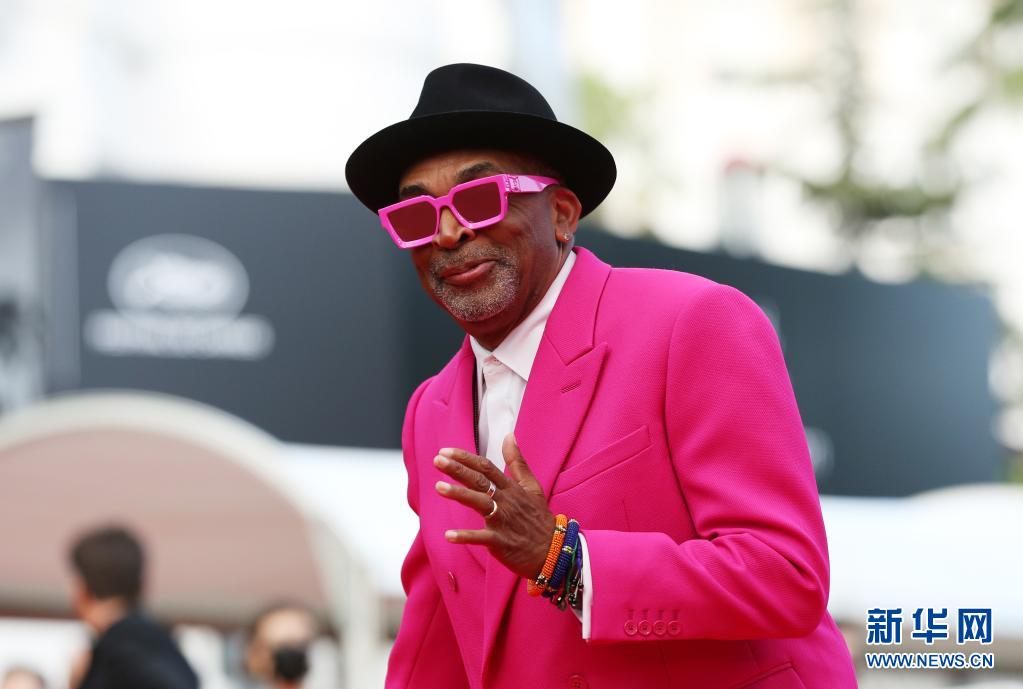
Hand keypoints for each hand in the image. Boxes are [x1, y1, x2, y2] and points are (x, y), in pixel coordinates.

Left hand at [434, 433, 554, 578]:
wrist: (553, 550)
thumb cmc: (539, 517)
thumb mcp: (532, 486)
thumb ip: (517, 462)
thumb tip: (509, 435)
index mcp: (511, 488)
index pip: (486, 467)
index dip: (466, 458)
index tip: (446, 451)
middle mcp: (506, 501)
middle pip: (480, 481)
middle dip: (458, 470)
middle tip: (437, 460)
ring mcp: (503, 521)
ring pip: (480, 504)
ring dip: (459, 495)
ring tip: (439, 487)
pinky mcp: (501, 542)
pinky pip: (481, 538)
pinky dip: (465, 537)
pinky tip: (448, 535)